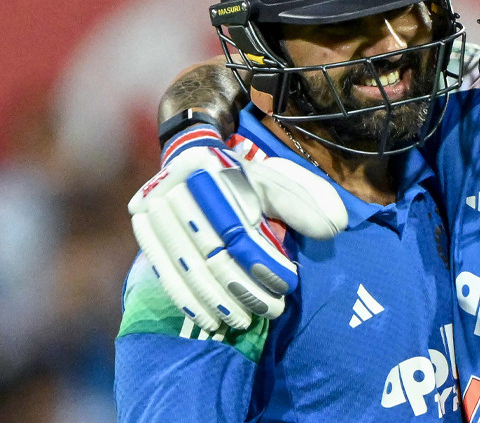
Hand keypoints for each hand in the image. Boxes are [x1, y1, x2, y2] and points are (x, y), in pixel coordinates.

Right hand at [129, 145, 345, 331]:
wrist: (193, 161)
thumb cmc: (243, 178)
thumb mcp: (277, 182)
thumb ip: (303, 205)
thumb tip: (332, 229)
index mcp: (215, 173)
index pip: (240, 231)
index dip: (264, 263)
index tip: (287, 286)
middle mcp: (180, 189)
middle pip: (212, 254)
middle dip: (243, 290)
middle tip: (271, 311)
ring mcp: (155, 209)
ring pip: (187, 268)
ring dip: (217, 302)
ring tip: (243, 322)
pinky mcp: (143, 229)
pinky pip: (164, 273)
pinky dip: (188, 300)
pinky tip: (209, 320)